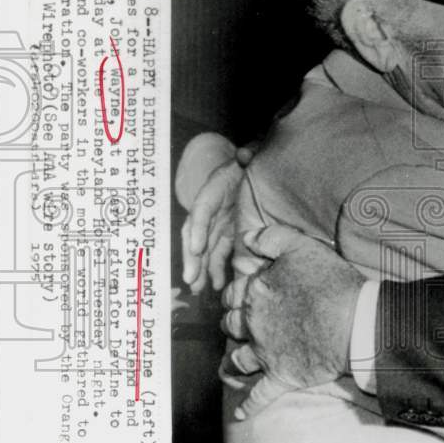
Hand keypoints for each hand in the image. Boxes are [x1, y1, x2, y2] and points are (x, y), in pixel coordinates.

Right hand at [178, 136, 253, 293]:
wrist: (252, 170)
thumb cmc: (249, 163)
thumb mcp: (249, 157)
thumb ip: (248, 156)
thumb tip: (245, 154)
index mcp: (214, 189)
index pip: (202, 209)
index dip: (199, 229)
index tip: (197, 248)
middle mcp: (212, 210)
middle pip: (197, 235)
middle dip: (192, 258)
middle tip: (191, 279)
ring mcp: (218, 224)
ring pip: (205, 249)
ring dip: (201, 269)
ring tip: (199, 288)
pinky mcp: (228, 233)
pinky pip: (219, 253)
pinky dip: (216, 269)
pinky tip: (217, 284)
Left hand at [221, 225, 366, 419]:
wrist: (355, 321)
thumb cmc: (330, 281)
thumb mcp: (301, 246)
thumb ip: (270, 238)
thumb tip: (246, 238)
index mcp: (256, 293)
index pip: (233, 293)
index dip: (235, 292)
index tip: (241, 293)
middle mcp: (255, 324)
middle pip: (230, 325)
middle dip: (231, 323)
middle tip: (238, 324)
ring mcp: (267, 353)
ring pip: (238, 359)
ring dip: (233, 361)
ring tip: (232, 364)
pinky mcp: (282, 376)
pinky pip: (260, 396)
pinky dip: (248, 407)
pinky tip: (240, 415)